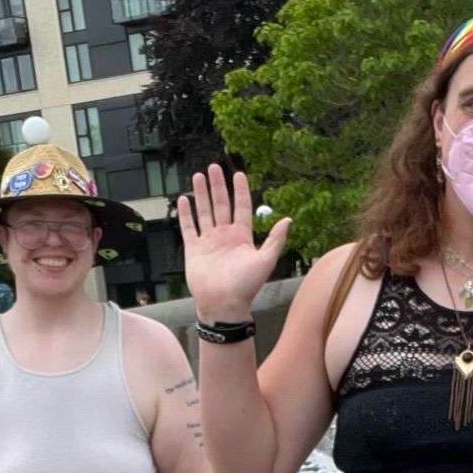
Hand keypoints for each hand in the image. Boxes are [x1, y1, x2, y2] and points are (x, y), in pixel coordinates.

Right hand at [179, 164, 290, 322]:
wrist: (223, 305)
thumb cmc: (246, 286)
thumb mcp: (265, 261)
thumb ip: (275, 239)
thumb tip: (288, 219)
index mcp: (242, 236)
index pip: (241, 207)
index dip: (240, 191)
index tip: (238, 174)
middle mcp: (225, 236)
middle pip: (220, 204)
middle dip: (217, 186)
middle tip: (214, 167)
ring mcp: (208, 241)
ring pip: (204, 211)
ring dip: (201, 194)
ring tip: (199, 176)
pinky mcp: (193, 249)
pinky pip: (189, 227)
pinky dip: (186, 214)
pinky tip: (184, 199)